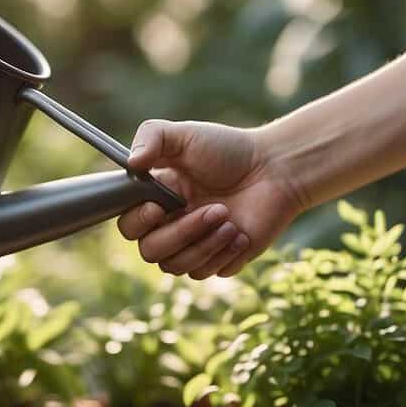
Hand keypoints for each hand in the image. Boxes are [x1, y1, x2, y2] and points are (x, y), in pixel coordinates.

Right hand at [117, 120, 301, 278]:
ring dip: (205, 243)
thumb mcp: (185, 134)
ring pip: (176, 267)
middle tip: (216, 209)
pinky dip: (224, 252)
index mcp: (156, 200)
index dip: (138, 222)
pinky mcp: (219, 260)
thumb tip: (131, 162)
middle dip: (182, 233)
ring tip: (230, 217)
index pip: (129, 225)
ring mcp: (194, 245)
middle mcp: (171, 226)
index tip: (159, 208)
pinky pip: (207, 272)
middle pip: (150, 252)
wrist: (276, 170)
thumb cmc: (228, 150)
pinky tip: (241, 232)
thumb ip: (151, 137)